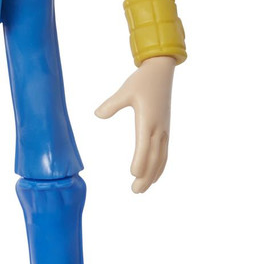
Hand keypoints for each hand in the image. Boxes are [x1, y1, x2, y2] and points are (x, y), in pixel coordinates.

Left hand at [94, 55, 176, 193]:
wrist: (161, 73)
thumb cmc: (142, 81)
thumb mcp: (125, 91)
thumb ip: (111, 104)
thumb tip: (97, 115)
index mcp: (148, 120)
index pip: (144, 146)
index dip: (140, 161)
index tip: (133, 174)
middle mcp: (158, 128)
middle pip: (154, 158)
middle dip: (146, 176)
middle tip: (135, 191)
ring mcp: (164, 131)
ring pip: (161, 158)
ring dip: (153, 175)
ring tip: (142, 188)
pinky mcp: (165, 130)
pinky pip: (164, 153)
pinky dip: (160, 166)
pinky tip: (154, 174)